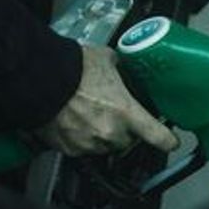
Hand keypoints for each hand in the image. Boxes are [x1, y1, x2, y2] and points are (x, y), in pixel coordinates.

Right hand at [37, 44, 178, 156]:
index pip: (157, 136)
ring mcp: (89, 143)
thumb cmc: (71, 67)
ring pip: (105, 145)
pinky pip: (82, 148)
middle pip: (128, 140)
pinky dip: (80, 138)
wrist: (38, 78)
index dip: (167, 140)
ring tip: (89, 113)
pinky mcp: (69, 149)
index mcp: (126, 112)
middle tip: (112, 112)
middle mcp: (110, 132)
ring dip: (102, 134)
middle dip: (124, 129)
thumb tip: (124, 68)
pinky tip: (74, 121)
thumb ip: (121, 69)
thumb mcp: (106, 60)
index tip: (171, 141)